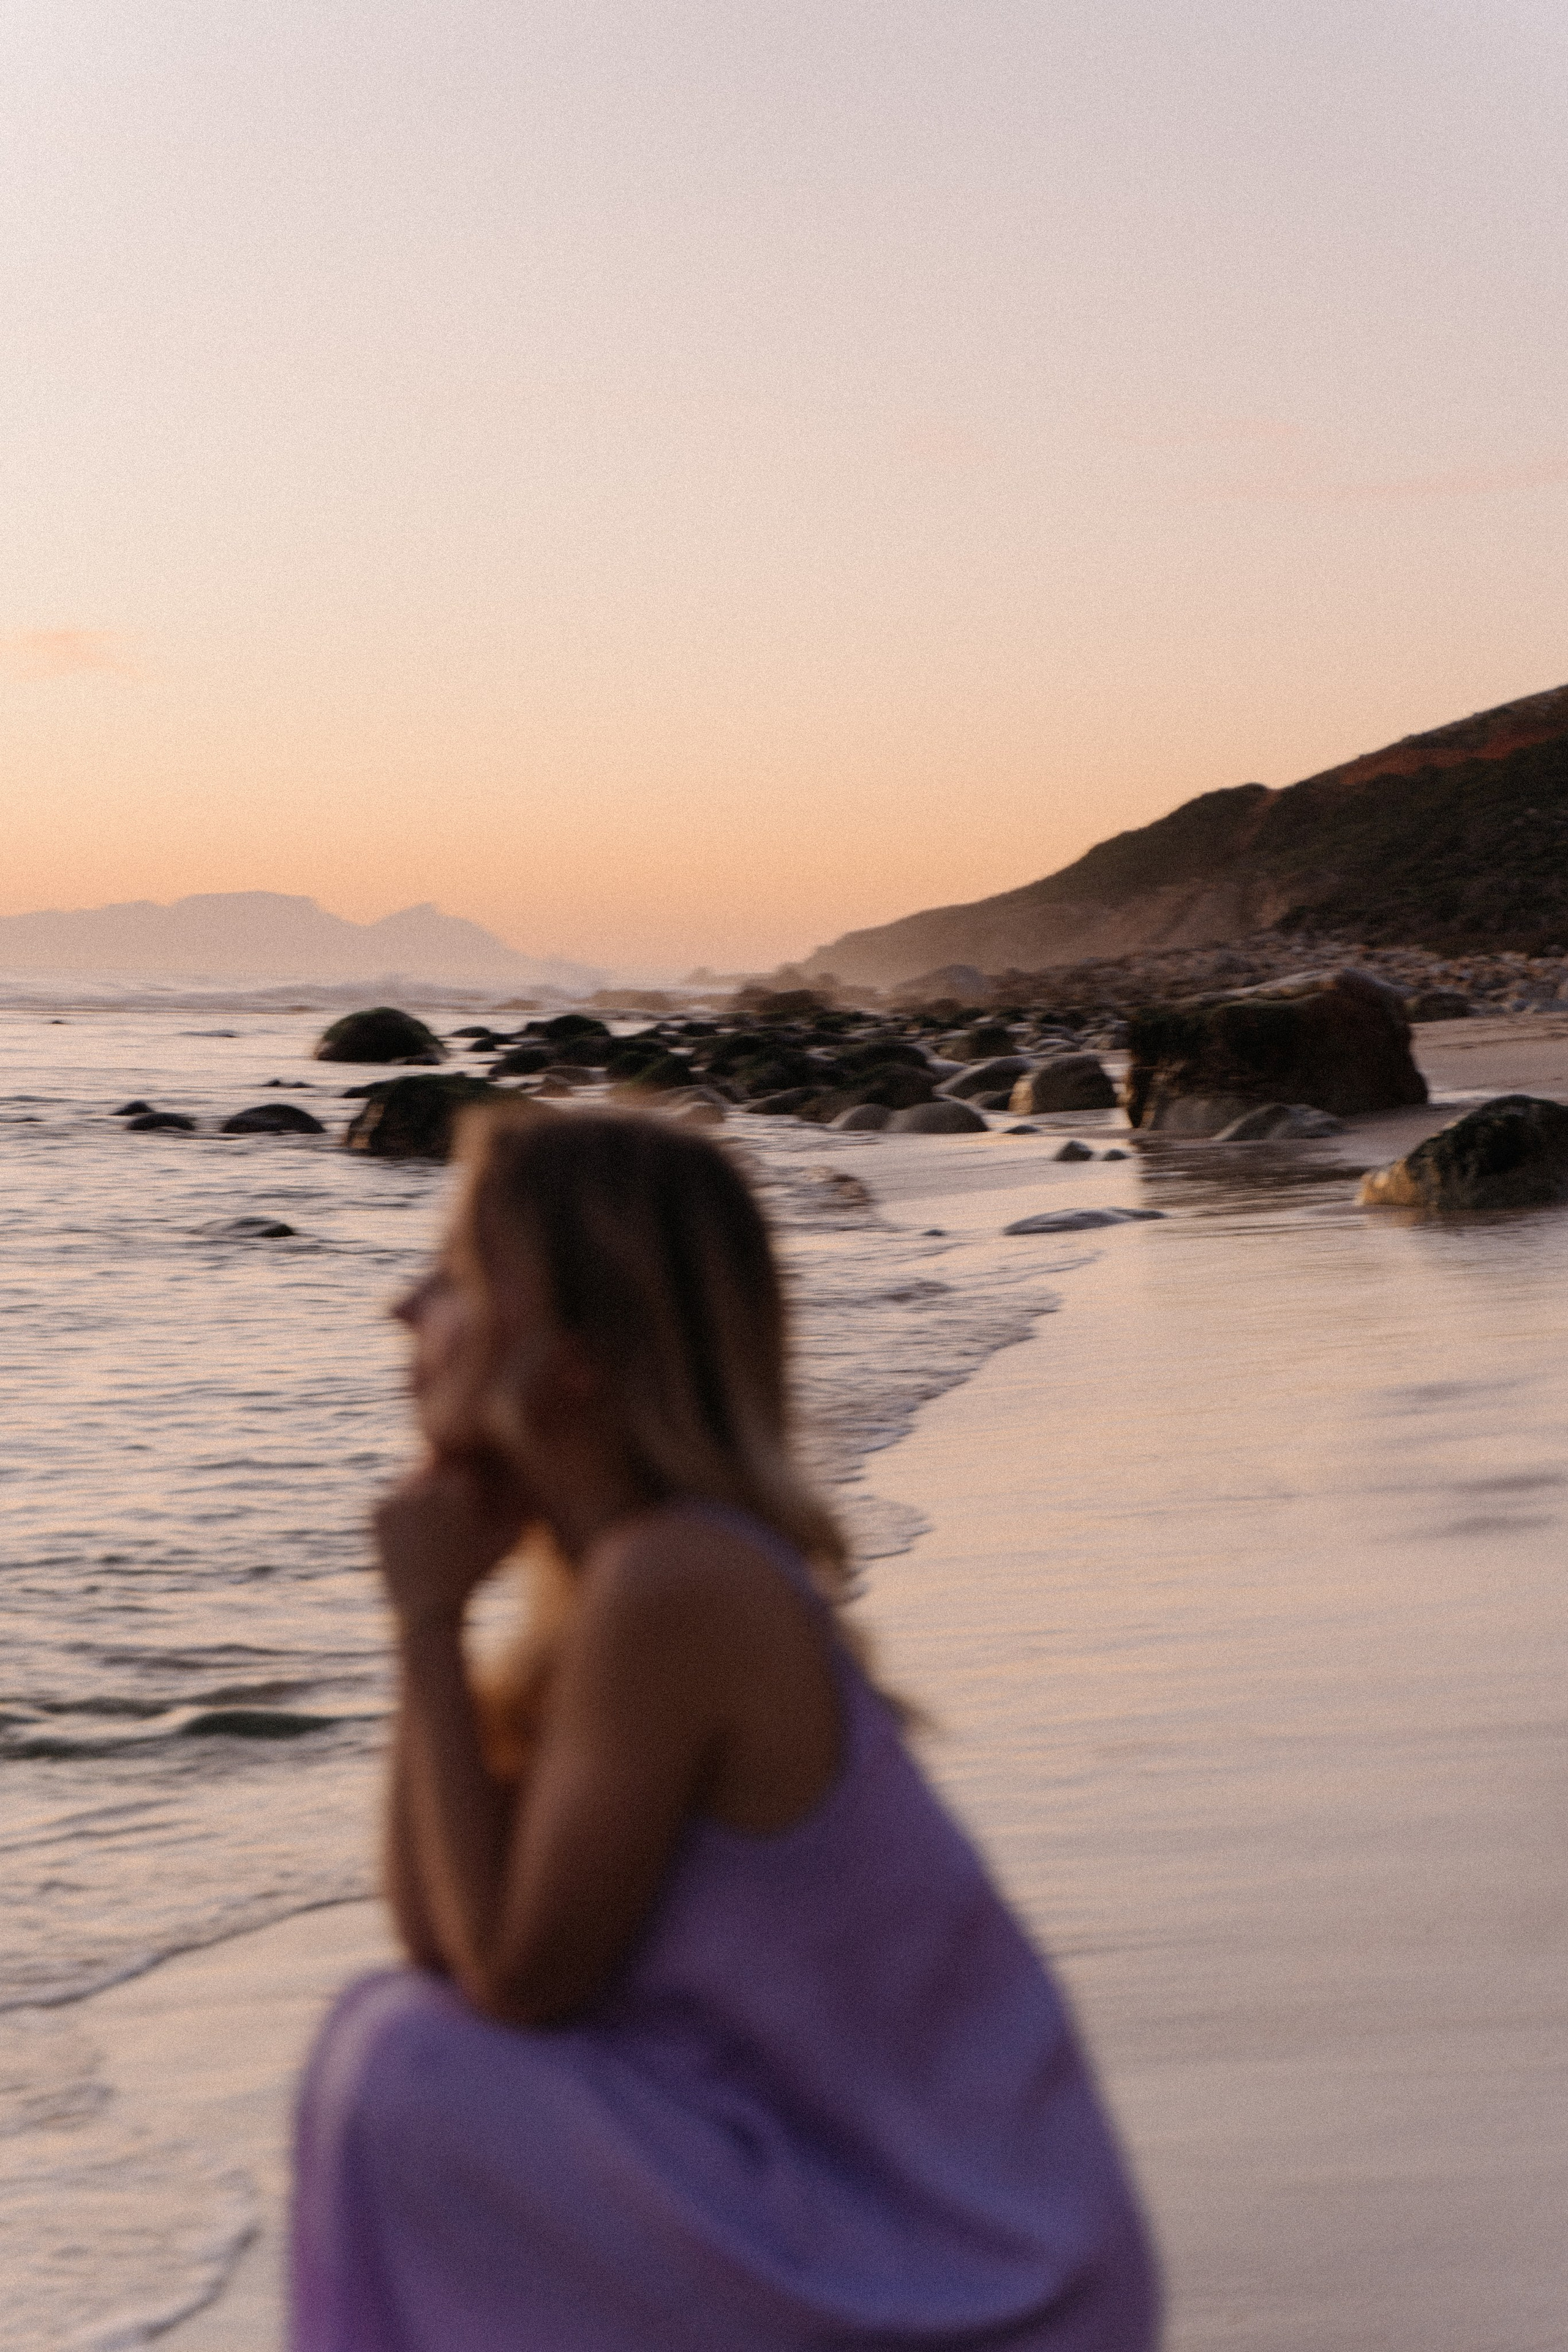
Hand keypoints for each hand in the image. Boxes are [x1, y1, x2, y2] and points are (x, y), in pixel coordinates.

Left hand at [373, 1451, 531, 1627]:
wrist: (427, 1610)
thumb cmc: (474, 1575)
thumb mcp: (507, 1539)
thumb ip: (522, 1504)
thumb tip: (529, 1477)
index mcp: (458, 1484)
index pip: (464, 1459)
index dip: (469, 1477)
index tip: (472, 1497)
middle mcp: (424, 1483)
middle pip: (436, 1462)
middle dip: (445, 1478)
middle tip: (451, 1510)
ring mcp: (396, 1496)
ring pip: (412, 1476)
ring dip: (423, 1489)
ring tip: (435, 1523)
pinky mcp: (377, 1511)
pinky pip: (393, 1494)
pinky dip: (403, 1505)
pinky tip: (417, 1529)